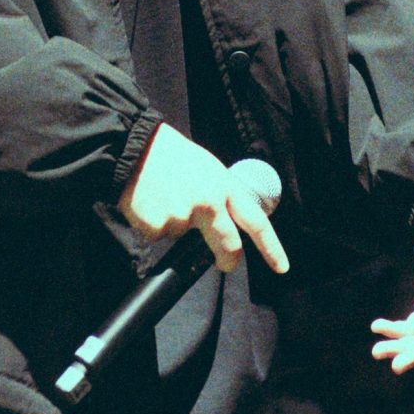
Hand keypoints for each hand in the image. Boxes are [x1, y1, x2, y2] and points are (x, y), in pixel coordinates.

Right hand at [118, 124, 288, 274]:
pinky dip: (153, 224)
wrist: (132, 146)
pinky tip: (148, 201)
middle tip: (225, 264)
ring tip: (162, 194)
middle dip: (227, 259)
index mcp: (224, 185)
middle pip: (227, 244)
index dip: (271, 247)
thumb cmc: (169, 154)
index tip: (282, 267)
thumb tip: (220, 223)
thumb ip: (218, 195)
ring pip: (183, 235)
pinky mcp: (159, 227)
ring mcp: (184, 216)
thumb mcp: (206, 167)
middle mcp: (209, 202)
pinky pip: (159, 234)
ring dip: (174, 222)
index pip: (255, 221)